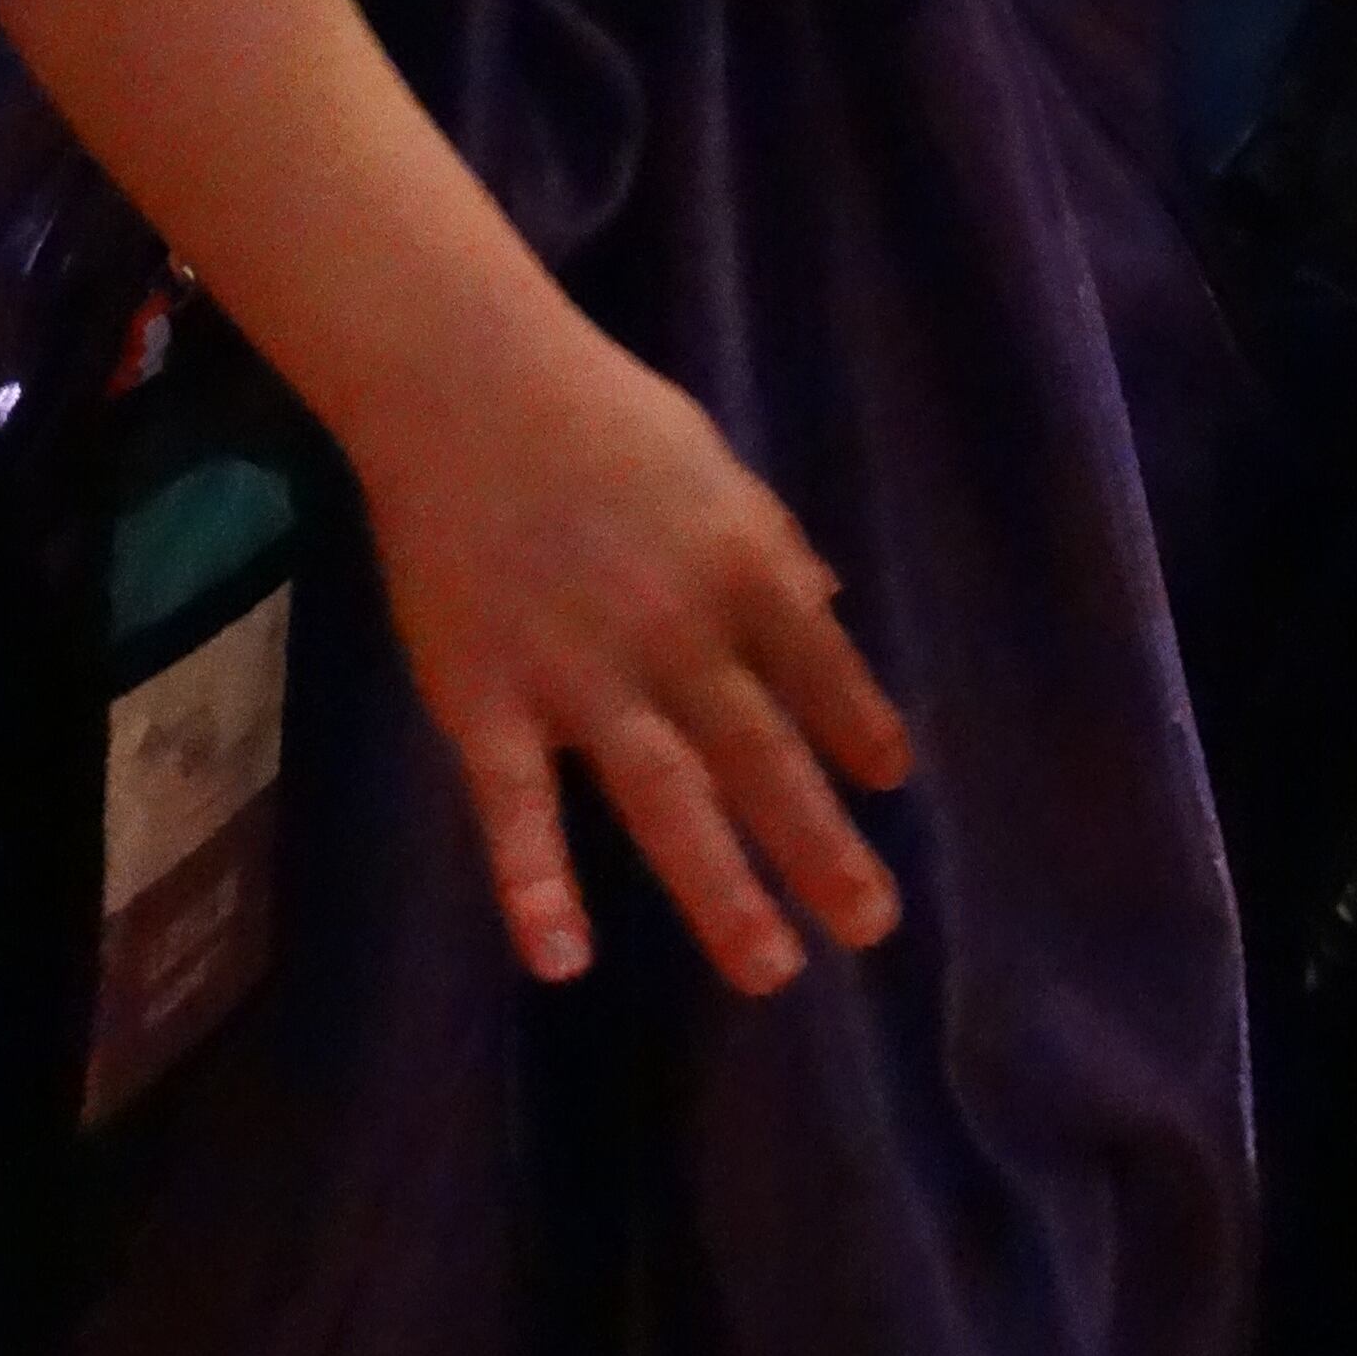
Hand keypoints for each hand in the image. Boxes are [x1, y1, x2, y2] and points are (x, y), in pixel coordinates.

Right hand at [354, 296, 911, 993]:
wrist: (464, 384)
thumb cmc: (599, 417)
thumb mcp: (713, 466)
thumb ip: (769, 547)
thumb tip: (828, 610)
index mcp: (739, 566)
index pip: (821, 663)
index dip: (859, 724)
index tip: (892, 787)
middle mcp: (677, 633)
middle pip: (762, 754)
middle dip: (820, 846)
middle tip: (874, 928)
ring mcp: (580, 676)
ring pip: (664, 797)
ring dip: (720, 890)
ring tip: (771, 970)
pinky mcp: (485, 700)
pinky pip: (517, 805)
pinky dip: (536, 882)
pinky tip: (561, 958)